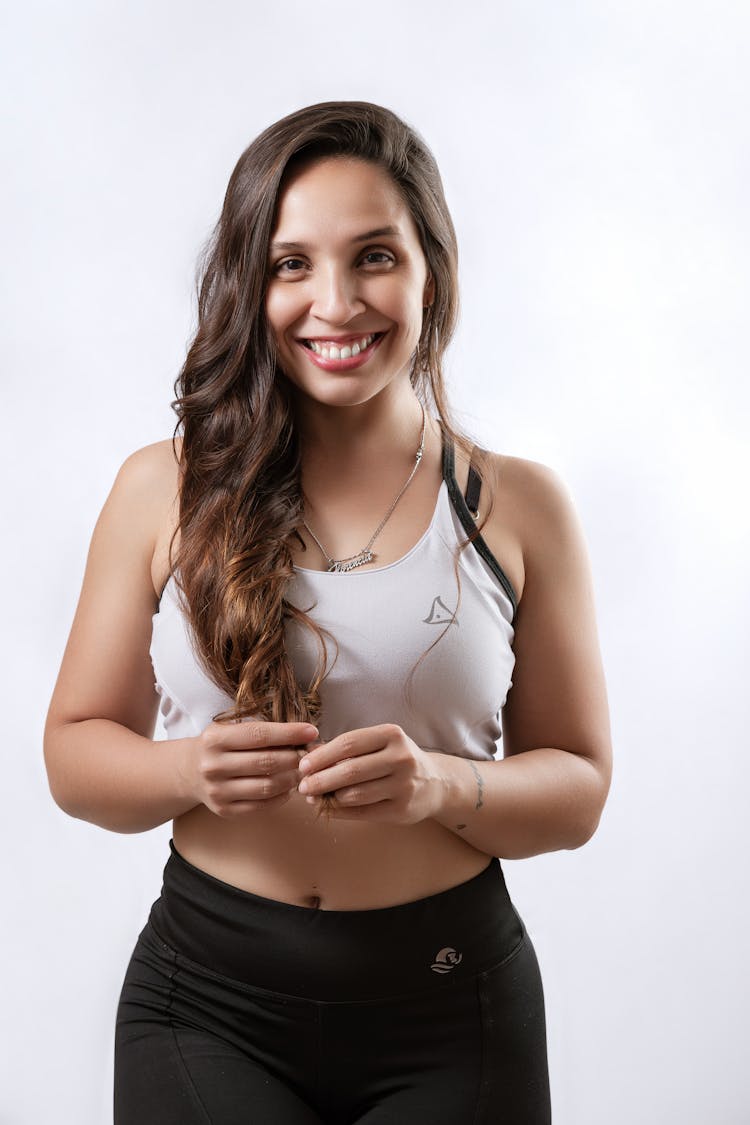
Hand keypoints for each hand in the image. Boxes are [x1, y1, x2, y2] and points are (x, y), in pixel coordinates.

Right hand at [181, 720, 318, 816]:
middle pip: (266, 762)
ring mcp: (217, 791)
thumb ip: (262, 732)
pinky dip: (281, 796)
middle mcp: (213, 766)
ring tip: (302, 771)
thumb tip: (305, 735)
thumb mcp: (231, 730)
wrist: (188, 771)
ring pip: (266, 786)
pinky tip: (288, 787)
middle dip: (295, 757)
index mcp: (215, 739)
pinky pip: (261, 805)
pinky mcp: (224, 810)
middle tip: (311, 755)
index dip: (289, 733)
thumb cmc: (220, 746)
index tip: (311, 732)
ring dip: (291, 779)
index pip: (259, 735)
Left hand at [297, 723, 443, 823]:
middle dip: (321, 779)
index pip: (349, 743)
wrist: (434, 783)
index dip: (322, 755)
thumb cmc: (396, 759)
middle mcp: (401, 758)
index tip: (303, 765)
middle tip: (303, 786)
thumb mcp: (380, 744)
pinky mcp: (402, 810)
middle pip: (351, 770)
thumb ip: (349, 748)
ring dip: (329, 797)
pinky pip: (363, 812)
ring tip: (313, 797)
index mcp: (392, 735)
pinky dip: (341, 811)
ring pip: (355, 794)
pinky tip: (329, 807)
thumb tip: (309, 754)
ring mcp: (404, 785)